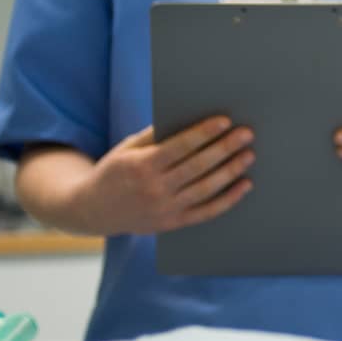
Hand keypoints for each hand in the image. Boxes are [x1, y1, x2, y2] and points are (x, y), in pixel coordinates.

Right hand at [69, 116, 253, 235]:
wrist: (93, 211)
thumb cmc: (114, 171)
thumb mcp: (127, 148)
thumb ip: (155, 135)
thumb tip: (187, 117)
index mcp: (142, 166)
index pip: (179, 147)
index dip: (203, 133)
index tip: (225, 120)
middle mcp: (154, 189)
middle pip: (197, 167)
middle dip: (224, 148)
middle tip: (246, 134)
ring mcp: (165, 209)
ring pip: (206, 189)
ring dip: (231, 171)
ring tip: (249, 155)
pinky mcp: (172, 223)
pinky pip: (206, 212)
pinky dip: (228, 200)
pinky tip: (244, 185)